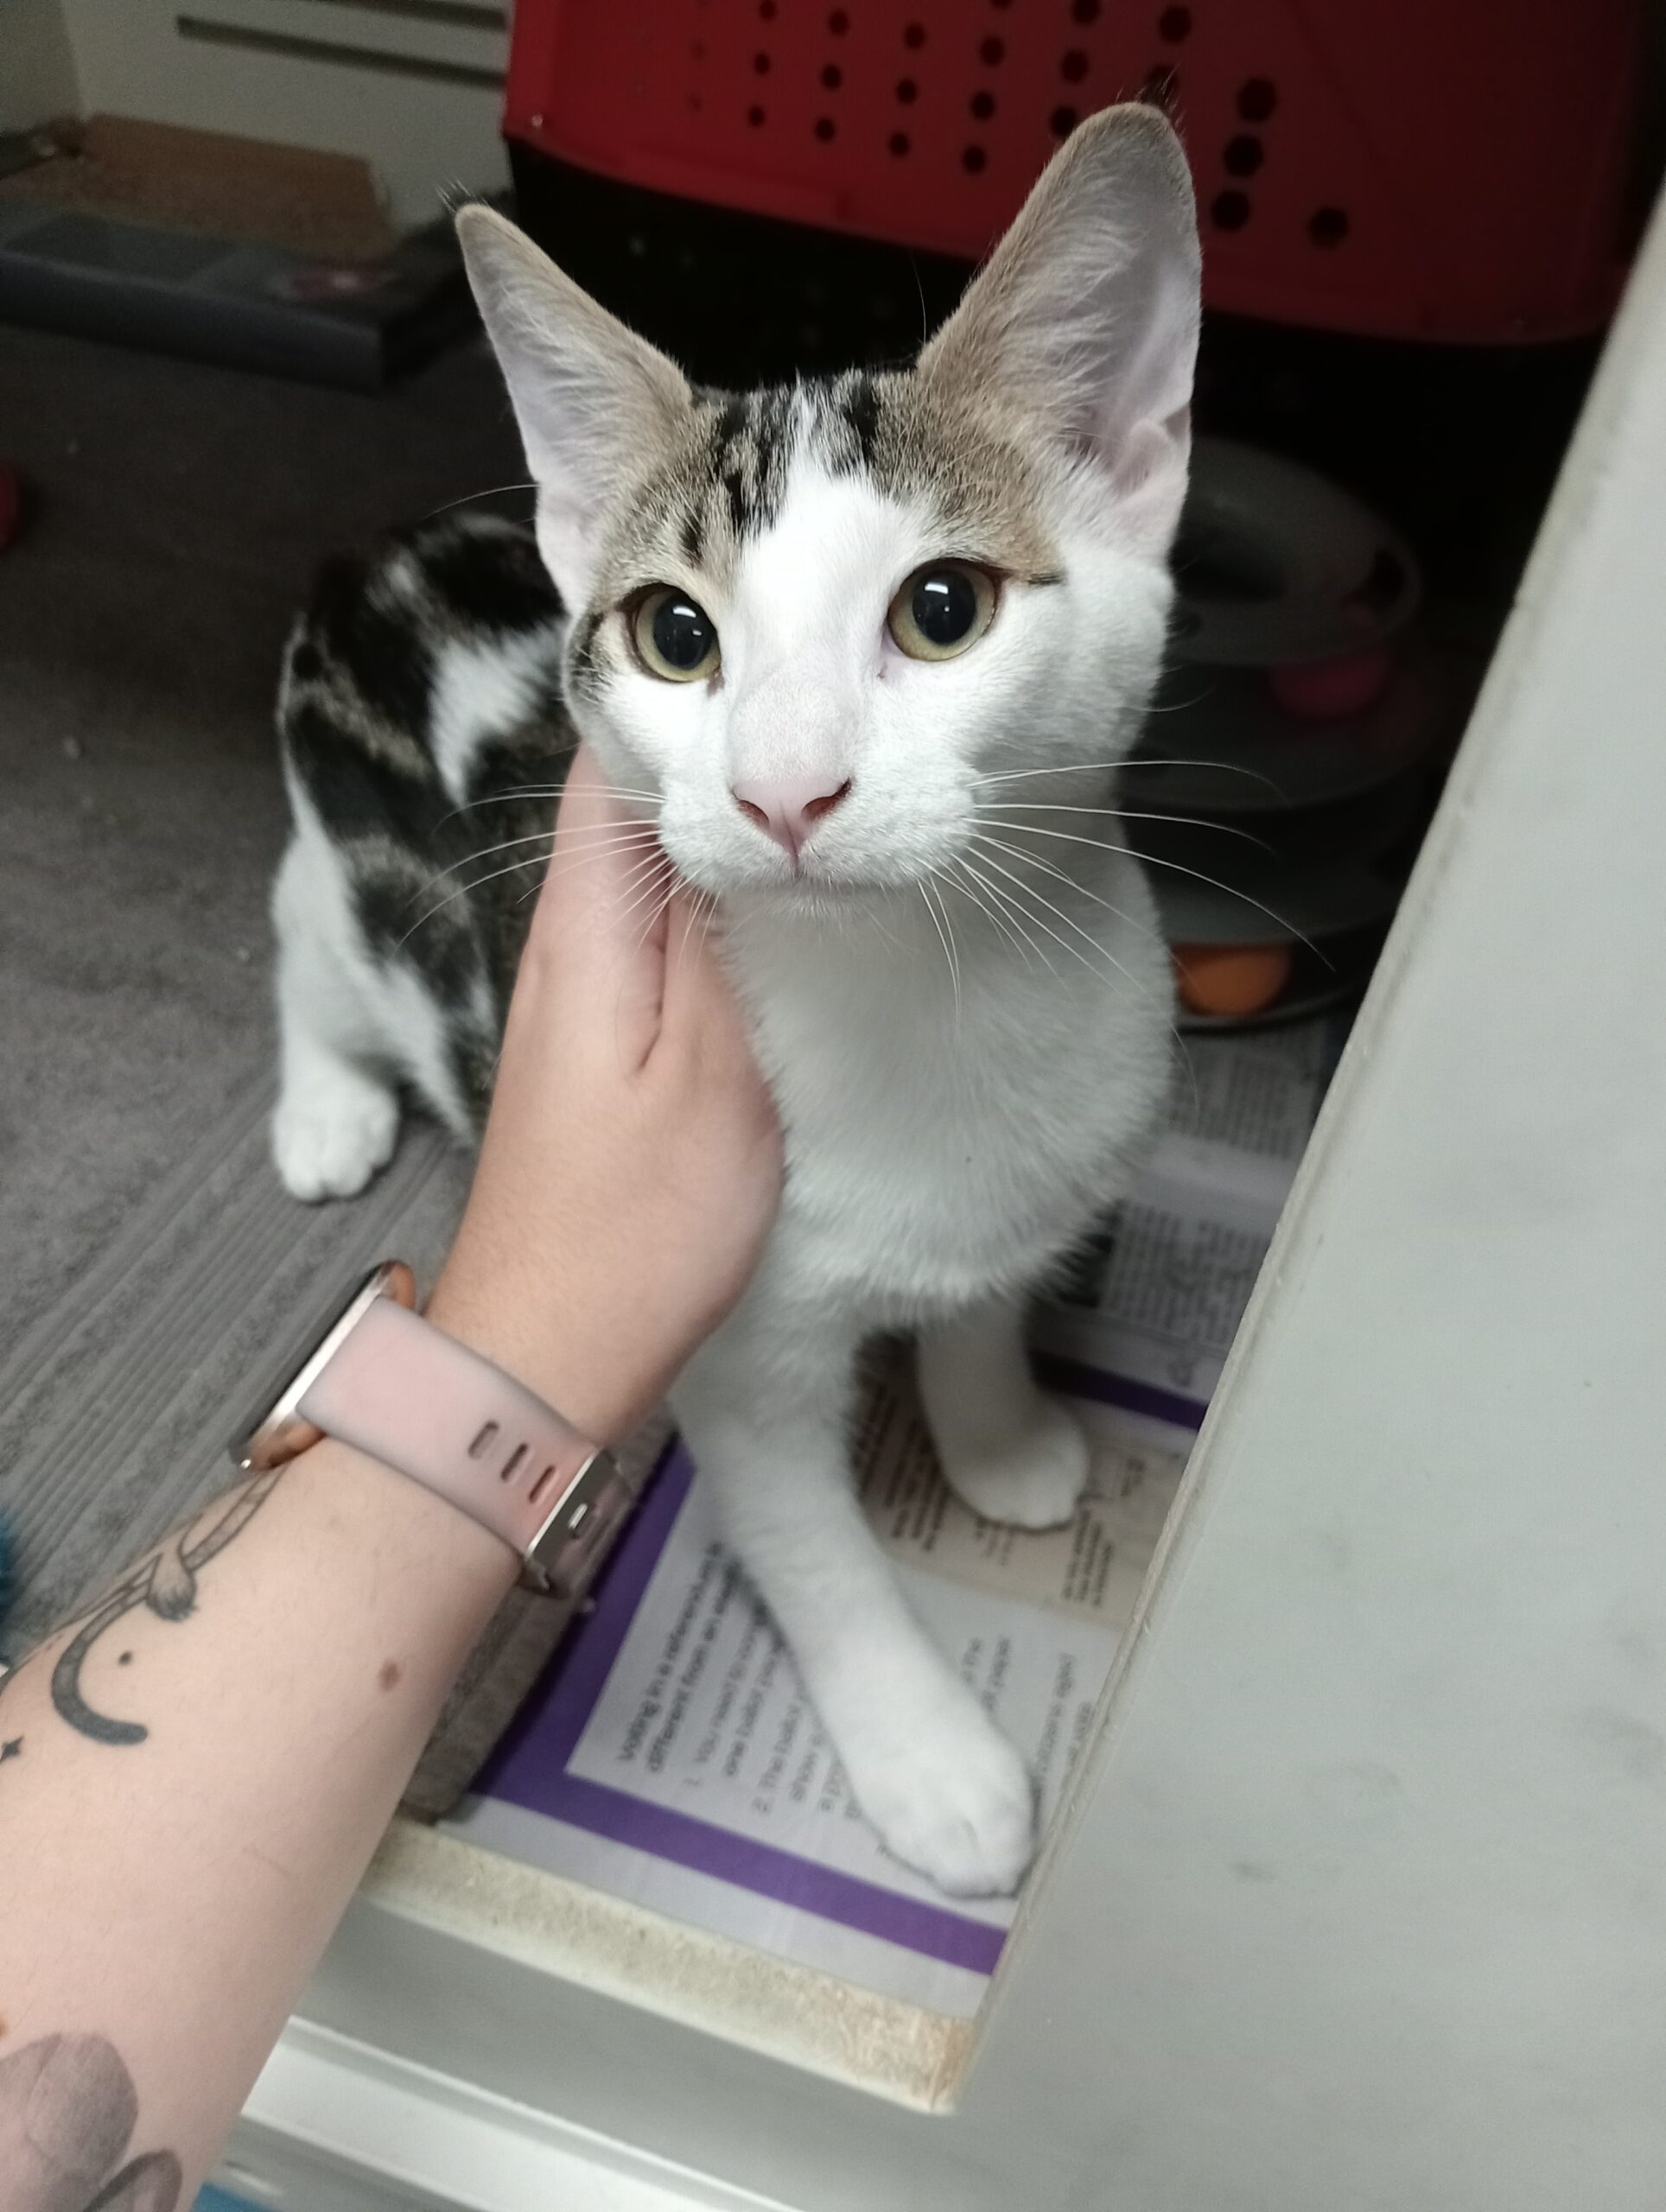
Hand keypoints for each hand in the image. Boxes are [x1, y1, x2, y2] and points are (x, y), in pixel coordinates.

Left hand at [428, 748, 781, 1439]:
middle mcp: (565, 944)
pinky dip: (705, 899)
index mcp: (585, 931)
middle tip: (813, 710)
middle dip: (709, 752)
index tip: (767, 656)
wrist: (545, 1354)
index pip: (609, 760)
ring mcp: (575, 994)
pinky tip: (769, 908)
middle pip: (623, 802)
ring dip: (713, 826)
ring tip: (806, 789)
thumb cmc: (638, 1233)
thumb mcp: (715, 1078)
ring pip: (641, 866)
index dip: (677, 695)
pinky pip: (648, 931)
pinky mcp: (596, 1044)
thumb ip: (723, 940)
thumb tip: (735, 819)